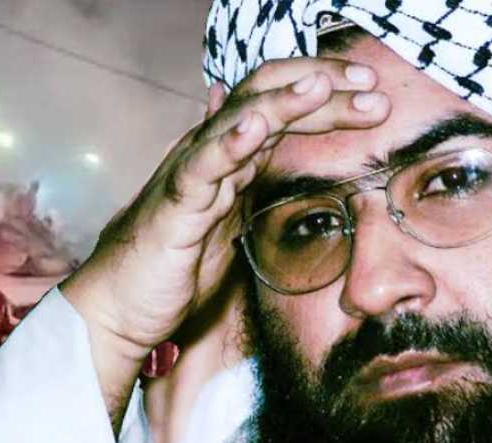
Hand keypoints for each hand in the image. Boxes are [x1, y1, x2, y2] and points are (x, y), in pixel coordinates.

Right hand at [60, 57, 390, 373]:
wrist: (118, 310)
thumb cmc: (170, 267)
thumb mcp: (223, 217)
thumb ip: (244, 177)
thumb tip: (257, 136)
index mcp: (228, 159)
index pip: (280, 108)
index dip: (326, 95)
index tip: (373, 94)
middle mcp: (208, 155)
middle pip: (266, 100)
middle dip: (320, 87)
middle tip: (371, 82)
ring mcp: (189, 177)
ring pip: (236, 123)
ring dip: (282, 102)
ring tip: (320, 85)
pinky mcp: (172, 209)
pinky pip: (200, 169)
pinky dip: (228, 144)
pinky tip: (255, 126)